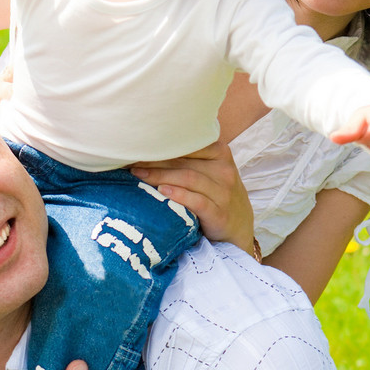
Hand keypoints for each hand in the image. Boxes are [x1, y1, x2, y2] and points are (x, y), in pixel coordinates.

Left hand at [130, 139, 254, 250]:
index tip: (139, 146)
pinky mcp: (220, 213)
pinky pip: (198, 202)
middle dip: (155, 161)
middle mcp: (224, 170)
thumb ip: (188, 157)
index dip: (162, 145)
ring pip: (189, 178)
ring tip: (139, 176)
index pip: (189, 144)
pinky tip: (162, 192)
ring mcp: (224, 192)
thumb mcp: (210, 170)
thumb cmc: (216, 193)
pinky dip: (179, 195)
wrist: (239, 225)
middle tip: (130, 162)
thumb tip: (151, 145)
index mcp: (220, 153)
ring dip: (160, 176)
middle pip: (184, 161)